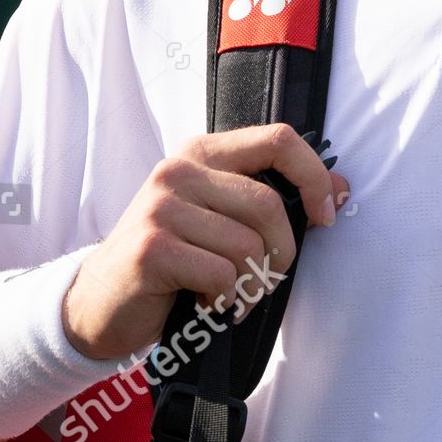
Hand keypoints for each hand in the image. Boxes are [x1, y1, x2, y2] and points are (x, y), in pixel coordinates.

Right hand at [61, 124, 350, 361]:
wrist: (99, 303)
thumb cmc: (173, 260)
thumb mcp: (221, 218)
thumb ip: (274, 198)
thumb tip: (343, 189)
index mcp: (202, 152)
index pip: (279, 139)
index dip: (314, 177)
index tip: (325, 217)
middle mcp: (178, 170)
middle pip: (269, 204)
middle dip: (281, 253)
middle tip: (264, 278)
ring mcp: (160, 206)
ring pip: (248, 245)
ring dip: (250, 284)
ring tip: (227, 293)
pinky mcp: (151, 247)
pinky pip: (222, 275)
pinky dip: (225, 300)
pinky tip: (205, 302)